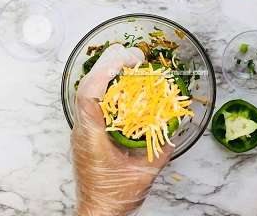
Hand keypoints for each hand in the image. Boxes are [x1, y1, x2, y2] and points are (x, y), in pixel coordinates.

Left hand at [72, 44, 173, 215]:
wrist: (97, 213)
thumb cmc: (115, 198)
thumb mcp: (144, 174)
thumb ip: (161, 150)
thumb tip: (174, 129)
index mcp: (92, 137)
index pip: (88, 96)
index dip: (104, 73)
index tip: (126, 62)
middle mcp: (83, 130)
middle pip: (86, 86)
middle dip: (108, 64)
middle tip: (133, 55)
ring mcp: (82, 130)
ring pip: (87, 91)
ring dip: (106, 72)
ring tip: (128, 61)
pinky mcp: (87, 132)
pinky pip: (93, 102)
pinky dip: (108, 87)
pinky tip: (123, 83)